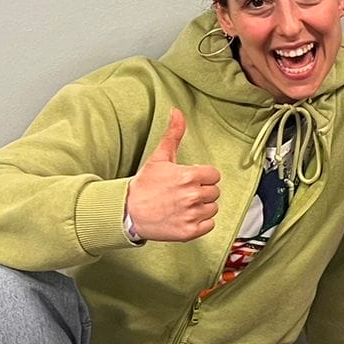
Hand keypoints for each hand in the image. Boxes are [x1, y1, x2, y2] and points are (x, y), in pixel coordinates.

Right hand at [125, 109, 222, 241]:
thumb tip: (177, 112)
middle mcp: (192, 196)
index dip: (203, 177)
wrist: (128, 212)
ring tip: (183, 206)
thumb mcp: (159, 157)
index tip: (190, 180)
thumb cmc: (145, 185)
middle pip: (214, 192)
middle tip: (183, 194)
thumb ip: (173, 134)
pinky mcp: (189, 232)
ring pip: (213, 208)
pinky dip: (200, 223)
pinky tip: (185, 217)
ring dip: (202, 208)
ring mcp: (191, 215)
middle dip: (202, 192)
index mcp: (189, 176)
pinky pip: (209, 225)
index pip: (214, 175)